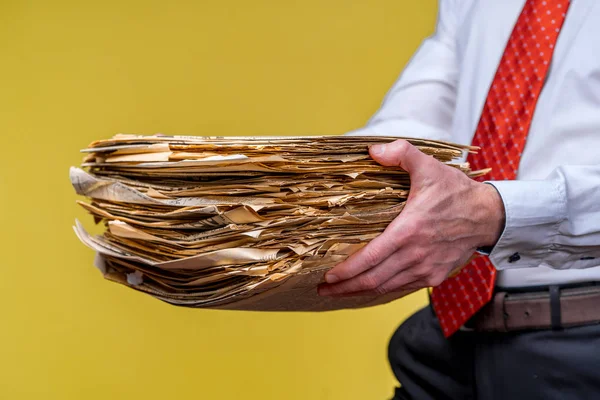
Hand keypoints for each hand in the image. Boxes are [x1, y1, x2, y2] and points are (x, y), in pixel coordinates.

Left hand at [318, 139, 504, 296]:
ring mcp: (425, 269)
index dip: (346, 271)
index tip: (327, 276)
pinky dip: (381, 289)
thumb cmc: (456, 192)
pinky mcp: (433, 276)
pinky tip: (367, 287)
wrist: (488, 216)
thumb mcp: (428, 166)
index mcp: (409, 231)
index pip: (370, 258)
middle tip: (323, 289)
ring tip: (339, 291)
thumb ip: (400, 153)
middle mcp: (415, 255)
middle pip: (372, 280)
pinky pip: (401, 287)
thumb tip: (371, 150)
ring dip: (360, 292)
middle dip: (344, 288)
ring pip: (385, 288)